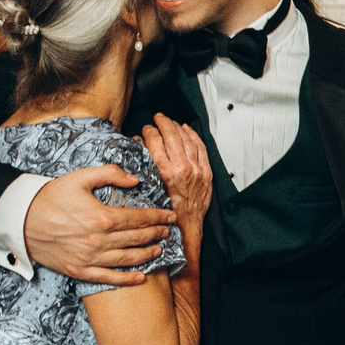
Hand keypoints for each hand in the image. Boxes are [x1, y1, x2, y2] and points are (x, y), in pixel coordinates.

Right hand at [24, 162, 175, 286]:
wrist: (21, 220)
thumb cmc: (51, 197)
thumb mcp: (80, 177)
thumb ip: (110, 174)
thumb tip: (135, 179)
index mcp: (102, 217)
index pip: (139, 218)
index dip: (158, 217)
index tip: (170, 216)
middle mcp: (99, 240)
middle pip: (137, 238)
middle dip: (156, 234)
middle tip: (168, 231)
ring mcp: (90, 258)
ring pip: (128, 259)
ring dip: (147, 255)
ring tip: (159, 250)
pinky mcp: (79, 271)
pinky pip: (108, 278)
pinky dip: (127, 279)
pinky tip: (141, 277)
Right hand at [141, 115, 211, 243]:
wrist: (186, 225)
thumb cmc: (165, 211)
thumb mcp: (150, 188)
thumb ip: (145, 165)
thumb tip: (139, 145)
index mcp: (165, 172)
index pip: (155, 142)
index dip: (149, 131)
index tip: (146, 129)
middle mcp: (182, 168)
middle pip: (172, 136)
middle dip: (163, 123)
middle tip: (158, 118)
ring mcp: (196, 169)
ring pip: (187, 139)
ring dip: (177, 127)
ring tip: (171, 122)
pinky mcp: (206, 172)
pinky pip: (200, 147)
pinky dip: (193, 136)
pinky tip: (187, 130)